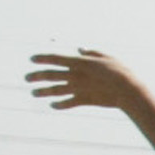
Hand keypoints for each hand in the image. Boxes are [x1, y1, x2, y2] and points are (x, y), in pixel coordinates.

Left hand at [26, 50, 143, 111]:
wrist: (128, 91)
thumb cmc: (120, 72)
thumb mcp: (107, 57)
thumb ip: (92, 53)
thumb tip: (81, 49)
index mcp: (79, 63)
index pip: (54, 58)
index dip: (42, 58)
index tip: (32, 59)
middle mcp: (75, 76)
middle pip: (50, 75)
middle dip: (36, 76)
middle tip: (26, 78)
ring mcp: (78, 89)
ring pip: (55, 90)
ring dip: (42, 92)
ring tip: (34, 93)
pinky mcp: (85, 100)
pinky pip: (68, 103)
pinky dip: (59, 105)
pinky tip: (52, 105)